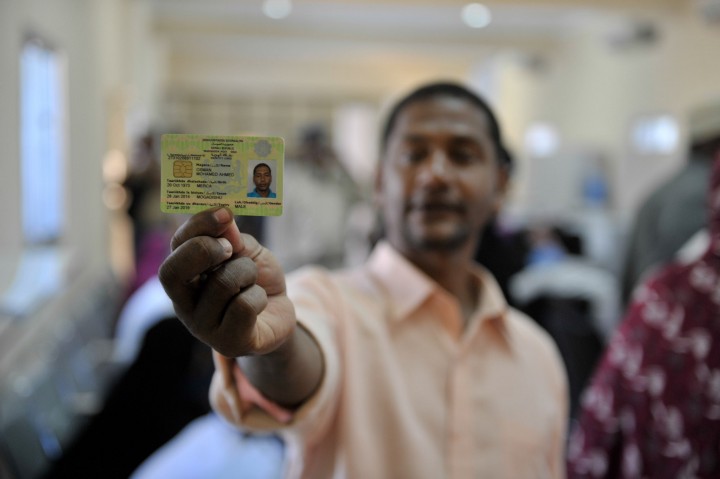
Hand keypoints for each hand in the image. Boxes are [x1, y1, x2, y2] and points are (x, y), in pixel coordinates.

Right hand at [158, 207, 295, 356]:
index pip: (175, 247)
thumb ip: (233, 238)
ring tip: (252, 281)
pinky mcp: (227, 343)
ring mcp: (202, 326)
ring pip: (222, 283)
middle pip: (173, 271)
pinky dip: (259, 296)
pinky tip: (258, 303)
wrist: (278, 314)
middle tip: (232, 248)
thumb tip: (224, 222)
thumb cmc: (256, 280)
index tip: (225, 213)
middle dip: (204, 250)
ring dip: (247, 273)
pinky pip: (244, 306)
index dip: (198, 226)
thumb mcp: (247, 252)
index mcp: (184, 275)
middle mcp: (183, 303)